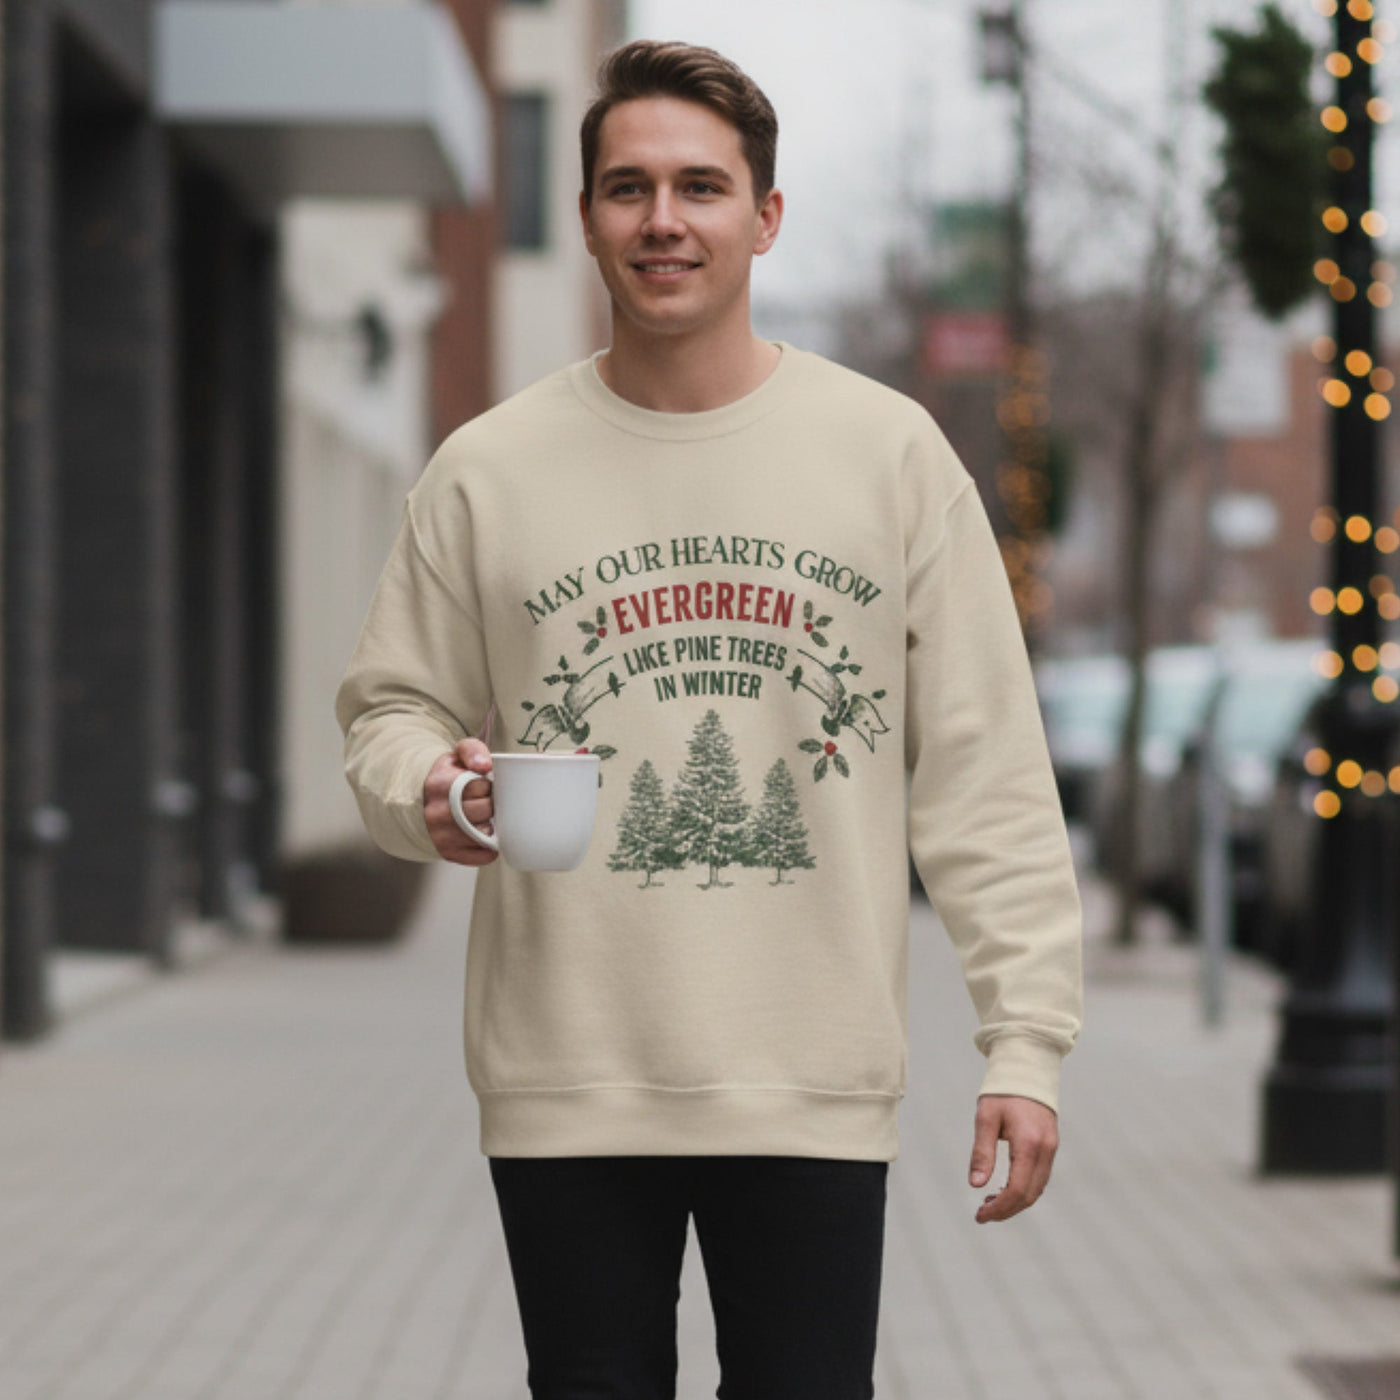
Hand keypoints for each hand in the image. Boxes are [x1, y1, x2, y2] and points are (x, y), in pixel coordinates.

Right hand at [423, 739, 497, 865]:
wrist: (421, 801)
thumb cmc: (447, 777)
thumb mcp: (456, 755)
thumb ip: (473, 750)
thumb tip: (484, 766)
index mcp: (440, 785)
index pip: (481, 786)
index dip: (487, 785)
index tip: (482, 784)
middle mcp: (437, 814)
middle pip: (485, 810)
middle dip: (490, 803)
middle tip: (483, 800)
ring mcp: (442, 837)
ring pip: (485, 833)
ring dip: (489, 824)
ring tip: (479, 816)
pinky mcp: (449, 854)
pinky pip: (484, 855)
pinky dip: (490, 846)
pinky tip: (482, 833)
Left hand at [968, 1094, 1057, 1223]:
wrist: (1027, 1069)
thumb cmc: (1002, 1092)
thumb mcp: (986, 1118)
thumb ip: (982, 1152)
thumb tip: (976, 1185)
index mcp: (1029, 1144)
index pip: (1017, 1190)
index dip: (1000, 1208)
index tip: (980, 1216)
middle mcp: (1045, 1150)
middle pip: (1030, 1195)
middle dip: (1006, 1209)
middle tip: (982, 1214)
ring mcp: (1051, 1148)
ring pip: (1037, 1188)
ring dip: (1015, 1201)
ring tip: (989, 1203)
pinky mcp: (1050, 1146)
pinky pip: (1040, 1177)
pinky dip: (1024, 1188)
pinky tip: (1004, 1188)